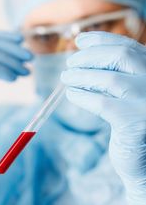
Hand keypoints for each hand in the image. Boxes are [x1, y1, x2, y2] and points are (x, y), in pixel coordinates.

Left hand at [61, 32, 145, 204]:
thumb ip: (117, 74)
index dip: (102, 40)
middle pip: (121, 56)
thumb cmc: (133, 126)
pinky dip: (81, 96)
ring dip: (81, 75)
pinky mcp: (135, 122)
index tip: (80, 41)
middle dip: (90, 56)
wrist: (144, 164)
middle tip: (70, 63)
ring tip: (66, 78)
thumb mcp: (130, 94)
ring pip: (110, 78)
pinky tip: (71, 95)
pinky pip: (101, 102)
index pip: (129, 47)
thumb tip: (82, 51)